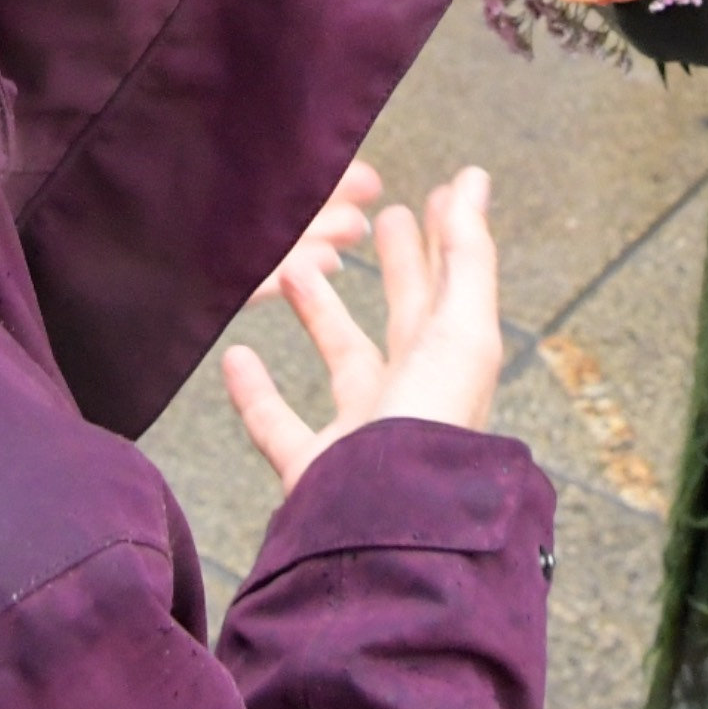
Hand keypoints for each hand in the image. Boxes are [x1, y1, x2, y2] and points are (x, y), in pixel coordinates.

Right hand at [221, 164, 502, 494]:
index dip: (444, 239)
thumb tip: (474, 176)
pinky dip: (255, 393)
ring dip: (321, 315)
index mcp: (452, 366)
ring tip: (298, 268)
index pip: (449, 288)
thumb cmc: (431, 428)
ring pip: (342, 362)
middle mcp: (414, 398)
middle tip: (374, 216)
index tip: (432, 193)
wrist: (384, 532)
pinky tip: (233, 355)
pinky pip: (279, 426)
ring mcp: (365, 437)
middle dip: (396, 266)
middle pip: (404, 318)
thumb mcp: (460, 329)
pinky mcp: (317, 473)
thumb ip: (466, 253)